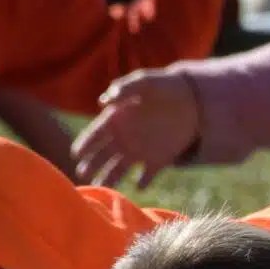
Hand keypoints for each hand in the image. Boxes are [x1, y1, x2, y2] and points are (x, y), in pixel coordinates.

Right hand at [72, 71, 199, 188]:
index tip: (76, 153)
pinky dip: (143, 181)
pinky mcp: (159, 159)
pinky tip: (139, 185)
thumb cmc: (164, 86)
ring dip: (110, 178)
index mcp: (115, 120)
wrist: (192, 98)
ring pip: (119, 168)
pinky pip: (147, 174)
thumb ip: (125, 88)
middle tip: (83, 175)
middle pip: (102, 155)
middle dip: (91, 165)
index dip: (85, 144)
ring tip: (102, 187)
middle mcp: (123, 139)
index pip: (95, 135)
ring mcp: (140, 150)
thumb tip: (104, 100)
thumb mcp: (145, 82)